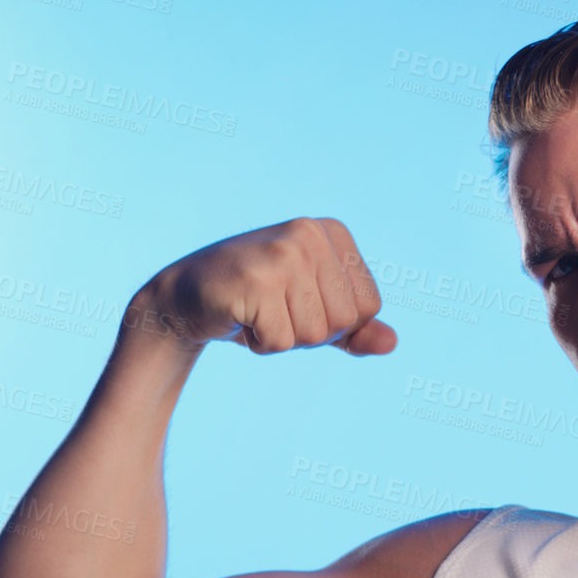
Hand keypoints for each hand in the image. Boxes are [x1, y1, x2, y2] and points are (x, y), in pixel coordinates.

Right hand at [136, 217, 395, 355]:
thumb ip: (355, 330)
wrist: (186, 296)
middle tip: (273, 309)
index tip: (296, 302)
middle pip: (343, 322)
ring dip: (282, 338)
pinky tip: (240, 317)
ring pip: (314, 334)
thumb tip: (392, 343)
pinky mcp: (257, 279)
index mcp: (333, 233)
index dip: (333, 323)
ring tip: (256, 311)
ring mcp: (284, 253)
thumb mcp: (313, 312)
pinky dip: (259, 344)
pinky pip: (281, 342)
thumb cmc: (256, 303)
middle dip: (307, 332)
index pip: (368, 308)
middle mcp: (311, 234)